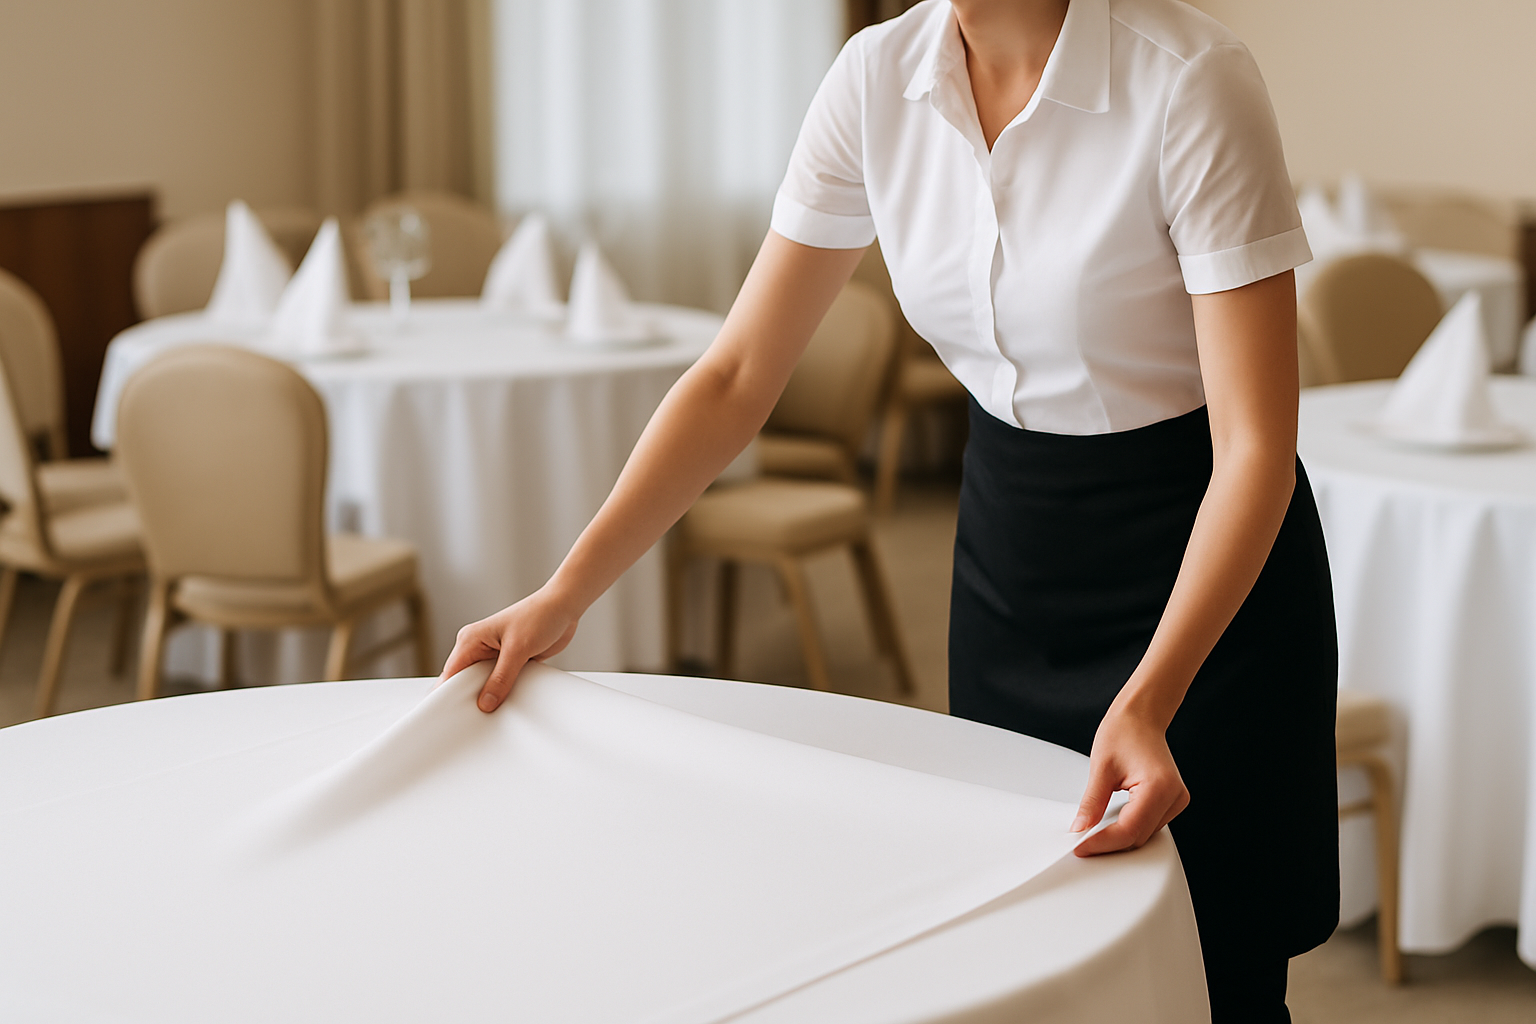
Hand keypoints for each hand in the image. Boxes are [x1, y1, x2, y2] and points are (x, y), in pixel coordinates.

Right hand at [439, 588, 580, 712]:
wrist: (564, 607)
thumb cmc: (539, 615)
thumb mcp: (518, 649)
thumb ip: (501, 678)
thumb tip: (485, 702)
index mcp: (471, 640)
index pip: (451, 673)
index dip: (450, 695)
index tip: (453, 716)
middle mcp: (479, 648)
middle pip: (466, 682)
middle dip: (472, 699)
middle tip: (476, 720)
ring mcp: (495, 656)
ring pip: (485, 685)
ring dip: (491, 696)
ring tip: (494, 714)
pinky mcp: (510, 662)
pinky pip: (502, 684)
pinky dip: (506, 693)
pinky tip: (510, 704)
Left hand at [1070, 702, 1189, 855]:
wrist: (1141, 716)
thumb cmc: (1124, 732)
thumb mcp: (1101, 768)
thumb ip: (1091, 803)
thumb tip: (1080, 828)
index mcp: (1159, 787)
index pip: (1129, 830)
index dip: (1103, 843)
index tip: (1082, 847)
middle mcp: (1175, 796)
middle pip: (1138, 836)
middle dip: (1110, 842)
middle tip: (1081, 841)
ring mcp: (1177, 800)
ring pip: (1145, 834)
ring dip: (1120, 836)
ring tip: (1094, 831)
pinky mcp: (1174, 801)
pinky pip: (1150, 825)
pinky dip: (1130, 827)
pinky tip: (1112, 822)